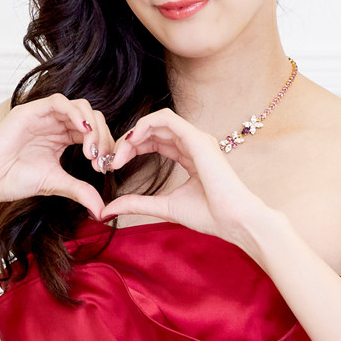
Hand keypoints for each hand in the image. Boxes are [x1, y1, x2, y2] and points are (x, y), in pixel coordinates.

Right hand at [0, 95, 117, 215]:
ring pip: (80, 107)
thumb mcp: (56, 184)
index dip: (105, 146)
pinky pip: (59, 102)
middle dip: (103, 137)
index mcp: (62, 137)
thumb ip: (80, 190)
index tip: (106, 167)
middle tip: (102, 159)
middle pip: (91, 118)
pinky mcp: (31, 111)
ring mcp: (43, 115)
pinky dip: (75, 113)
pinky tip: (83, 131)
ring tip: (92, 149)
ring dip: (92, 125)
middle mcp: (55, 123)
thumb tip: (103, 210)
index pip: (93, 132)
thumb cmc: (14, 179)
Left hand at [94, 109, 283, 253]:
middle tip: (110, 160)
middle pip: (152, 130)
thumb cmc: (209, 215)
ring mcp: (197, 139)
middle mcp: (193, 144)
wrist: (234, 222)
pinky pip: (167, 119)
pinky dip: (145, 125)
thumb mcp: (162, 207)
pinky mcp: (198, 139)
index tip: (113, 166)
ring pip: (157, 121)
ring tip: (118, 154)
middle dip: (127, 142)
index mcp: (189, 156)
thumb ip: (136, 203)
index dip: (130, 148)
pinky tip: (131, 141)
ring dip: (132, 134)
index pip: (153, 141)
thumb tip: (107, 210)